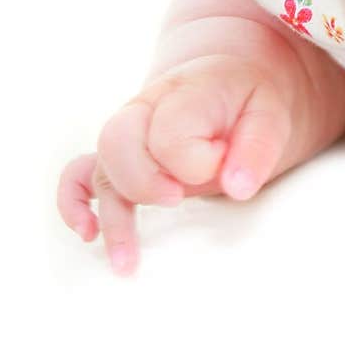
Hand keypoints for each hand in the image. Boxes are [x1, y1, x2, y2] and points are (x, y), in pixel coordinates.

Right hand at [57, 52, 302, 276]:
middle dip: (144, 181)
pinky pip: (79, 176)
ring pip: (102, 169)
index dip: (198, 160)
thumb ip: (257, 146)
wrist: (228, 82)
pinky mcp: (119, 158)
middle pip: (117, 142)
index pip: (171, 133)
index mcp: (181, 94)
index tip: (224, 159)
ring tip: (128, 262)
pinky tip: (88, 233)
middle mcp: (143, 110)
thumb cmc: (247, 101)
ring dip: (112, 216)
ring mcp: (127, 135)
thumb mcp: (269, 114)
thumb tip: (236, 187)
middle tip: (177, 199)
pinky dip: (75, 203)